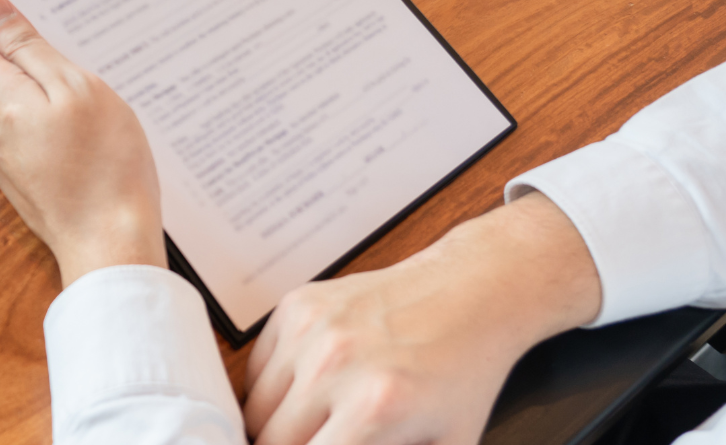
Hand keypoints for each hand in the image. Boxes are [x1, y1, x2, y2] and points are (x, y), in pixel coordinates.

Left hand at [0, 0, 164, 286]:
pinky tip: (87, 142)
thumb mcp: (75, 87)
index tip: (51, 32)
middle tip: (84, 79)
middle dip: (37, 64)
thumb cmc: (103, 167)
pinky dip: (53, 128)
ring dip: (50, 97)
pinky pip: (28, 133)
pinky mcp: (18, 176)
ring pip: (17, 102)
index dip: (13, 25)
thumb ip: (26, 44)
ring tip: (92, 115)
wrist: (111, 246)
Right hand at [243, 193, 602, 444]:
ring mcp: (310, 329)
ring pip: (255, 406)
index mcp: (375, 409)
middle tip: (322, 442)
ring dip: (276, 423)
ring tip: (313, 423)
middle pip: (271, 439)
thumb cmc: (461, 376)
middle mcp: (334, 364)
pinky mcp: (297, 304)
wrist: (469, 296)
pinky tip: (306, 387)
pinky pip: (256, 367)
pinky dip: (272, 387)